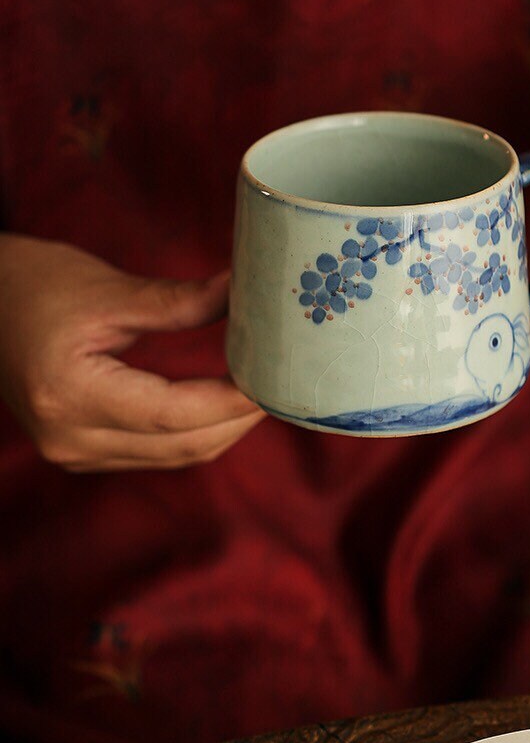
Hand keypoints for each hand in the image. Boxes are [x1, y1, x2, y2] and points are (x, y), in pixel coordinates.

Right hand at [0, 236, 263, 470]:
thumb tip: (244, 293)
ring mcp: (71, 451)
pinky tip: (222, 404)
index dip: (231, 402)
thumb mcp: (109, 289)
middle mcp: (69, 437)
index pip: (173, 413)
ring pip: (172, 457)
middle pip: (180, 446)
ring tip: (262, 393)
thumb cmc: (34, 284)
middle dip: (237, 421)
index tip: (275, 381)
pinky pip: (153, 454)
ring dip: (221, 431)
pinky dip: (194, 433)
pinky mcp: (79, 450)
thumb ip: (179, 302)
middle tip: (282, 387)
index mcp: (70, 393)